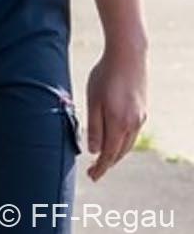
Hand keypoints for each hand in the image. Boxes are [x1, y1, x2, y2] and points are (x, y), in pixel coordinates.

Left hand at [85, 43, 147, 180]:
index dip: (101, 167)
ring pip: (127, 144)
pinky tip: (114, 139)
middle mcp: (133, 124)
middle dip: (108, 163)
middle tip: (94, 171)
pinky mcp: (142, 110)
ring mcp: (140, 118)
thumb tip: (94, 151)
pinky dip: (122, 142)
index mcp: (119, 124)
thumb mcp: (93, 100)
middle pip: (120, 152)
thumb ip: (94, 127)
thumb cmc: (105, 76)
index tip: (92, 177)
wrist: (128, 57)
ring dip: (115, 153)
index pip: (109, 154)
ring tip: (103, 159)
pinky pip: (131, 133)